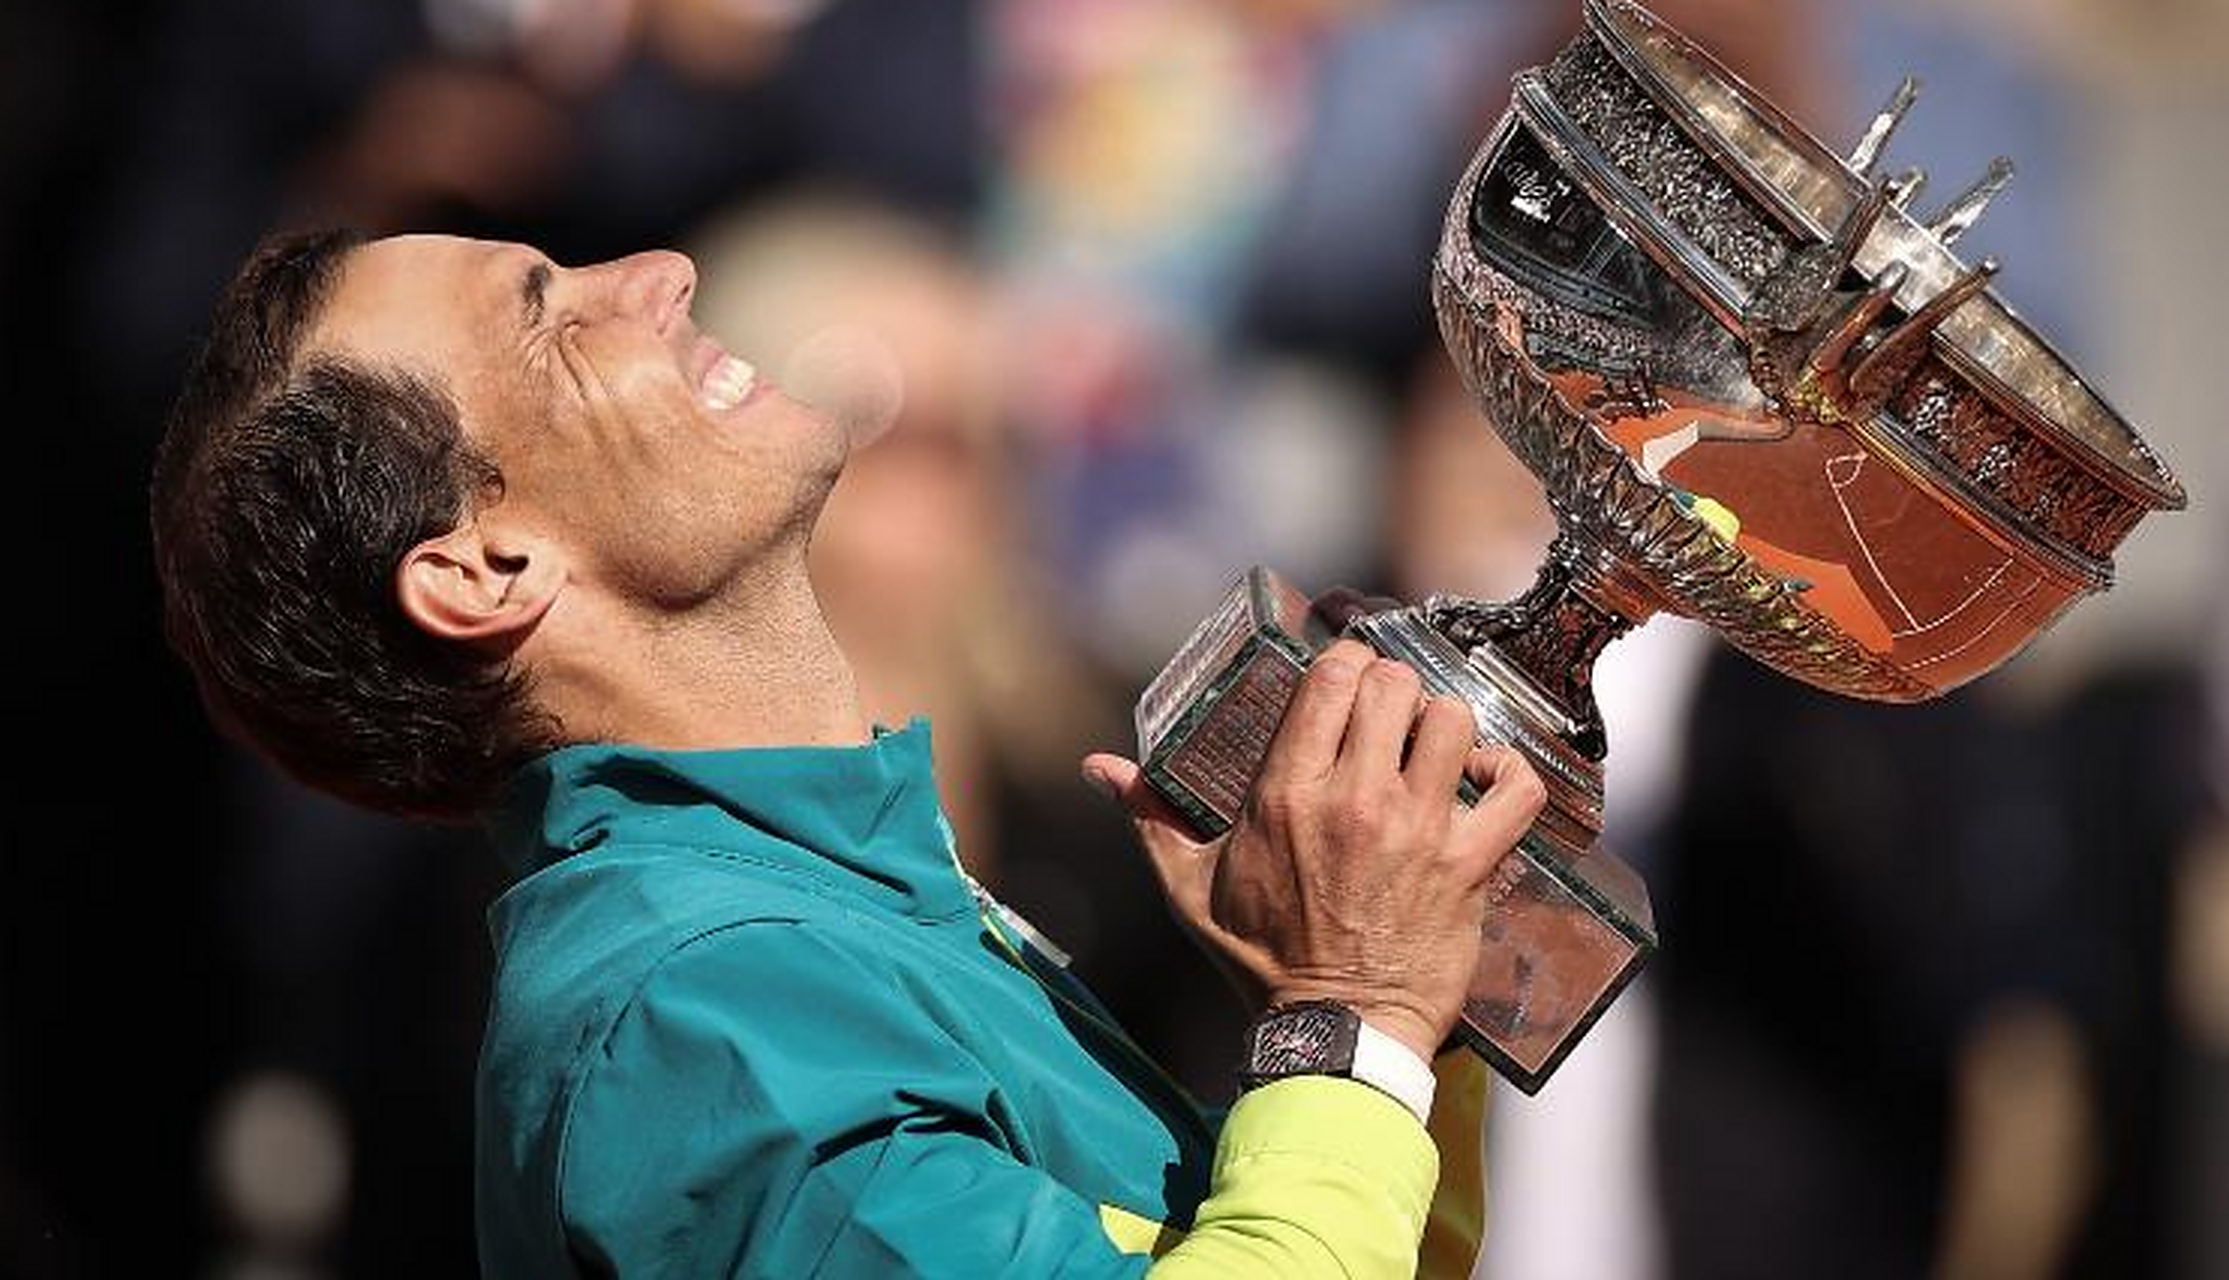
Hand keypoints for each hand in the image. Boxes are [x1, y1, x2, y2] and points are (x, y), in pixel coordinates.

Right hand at [1084, 640, 1546, 1060]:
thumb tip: (1101, 768)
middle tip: (1390, 713)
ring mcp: (1417, 829)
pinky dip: (1511, 774)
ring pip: (1454, 721)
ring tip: (1435, 748)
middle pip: (1394, 686)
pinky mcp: (1468, 864)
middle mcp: (1354, 799)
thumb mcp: (1190, 889)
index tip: (1351, 677)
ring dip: (1446, 726)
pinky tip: (1488, 780)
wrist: (1332, 1034)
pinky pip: (1515, 789)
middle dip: (1394, 688)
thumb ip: (1150, 817)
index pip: (1332, 677)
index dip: (1349, 662)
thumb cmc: (1261, 964)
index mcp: (1285, 793)